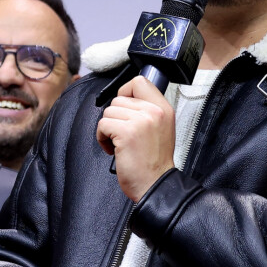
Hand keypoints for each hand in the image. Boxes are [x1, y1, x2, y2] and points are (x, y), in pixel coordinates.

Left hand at [96, 75, 175, 201]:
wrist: (155, 185)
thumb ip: (147, 109)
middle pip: (119, 98)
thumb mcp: (161, 128)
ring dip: (108, 128)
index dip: (126, 92)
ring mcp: (140, 121)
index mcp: (163, 108)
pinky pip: (103, 124)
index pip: (140, 81)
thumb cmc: (153, 161)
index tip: (126, 108)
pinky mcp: (126, 132)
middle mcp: (154, 111)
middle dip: (116, 116)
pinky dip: (102, 138)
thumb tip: (126, 96)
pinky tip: (114, 149)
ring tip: (120, 143)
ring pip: (109, 111)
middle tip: (124, 134)